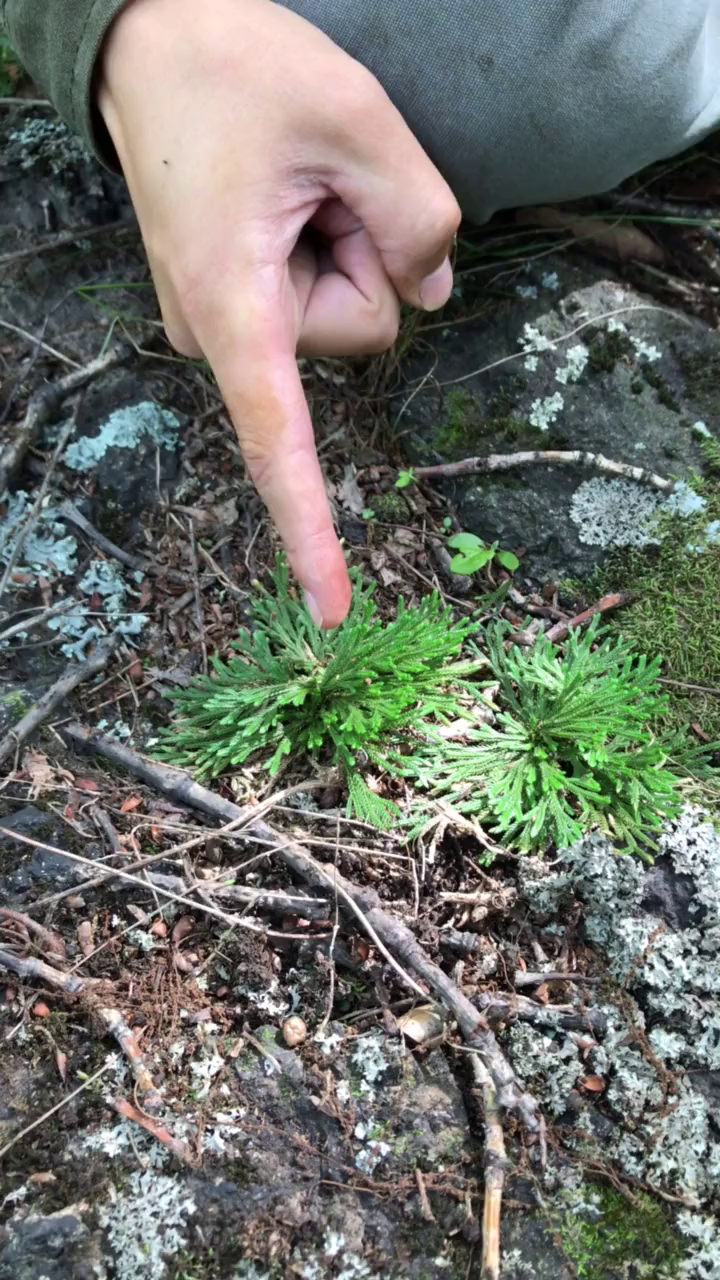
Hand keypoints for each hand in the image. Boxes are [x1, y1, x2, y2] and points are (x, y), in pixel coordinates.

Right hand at [98, 0, 459, 625]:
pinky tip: (286, 195)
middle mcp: (218, 331)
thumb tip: (432, 290)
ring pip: (346, 311)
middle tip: (315, 180)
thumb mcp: (353, 116)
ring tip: (294, 181)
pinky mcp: (239, 301)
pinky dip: (328, 243)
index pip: (281, 440)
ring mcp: (226, 320)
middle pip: (359, 332)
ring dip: (347, 240)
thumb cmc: (233, 69)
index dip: (309, 529)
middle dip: (368, 255)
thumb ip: (419, 213)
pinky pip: (318, 293)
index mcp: (231, 306)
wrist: (150, 39)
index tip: (331, 610)